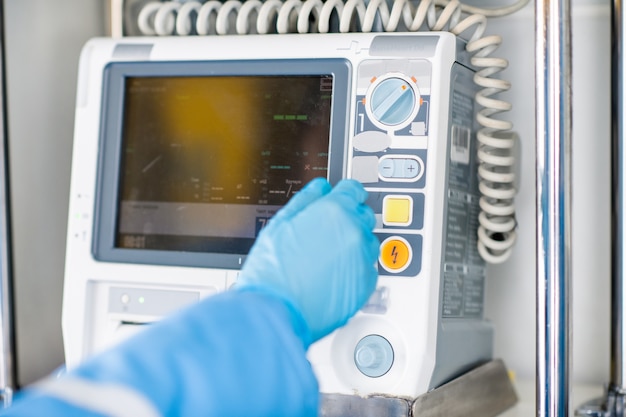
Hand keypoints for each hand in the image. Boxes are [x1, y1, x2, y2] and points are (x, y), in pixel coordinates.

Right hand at [235, 178, 379, 343]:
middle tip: (327, 234)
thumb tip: (320, 189)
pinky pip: (368, 269)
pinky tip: (334, 276)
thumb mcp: (280, 223)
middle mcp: (354, 232)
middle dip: (348, 220)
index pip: (354, 190)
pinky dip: (356, 269)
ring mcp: (363, 259)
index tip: (342, 200)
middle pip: (364, 215)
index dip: (345, 195)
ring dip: (354, 245)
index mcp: (334, 211)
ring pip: (368, 243)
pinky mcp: (366, 285)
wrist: (275, 310)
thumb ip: (306, 200)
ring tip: (328, 258)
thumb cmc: (272, 271)